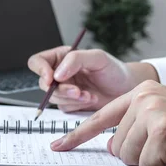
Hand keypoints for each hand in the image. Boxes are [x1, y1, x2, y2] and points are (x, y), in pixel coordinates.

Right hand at [27, 47, 158, 111]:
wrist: (128, 90)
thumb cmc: (115, 70)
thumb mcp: (97, 58)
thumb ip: (75, 60)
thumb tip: (56, 74)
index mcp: (61, 57)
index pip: (38, 62)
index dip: (40, 70)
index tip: (51, 78)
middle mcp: (59, 73)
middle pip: (43, 83)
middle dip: (61, 90)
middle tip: (78, 91)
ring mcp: (63, 89)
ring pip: (53, 98)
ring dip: (71, 99)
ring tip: (89, 95)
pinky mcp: (69, 103)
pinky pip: (64, 107)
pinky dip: (77, 105)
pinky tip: (90, 99)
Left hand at [51, 80, 165, 165]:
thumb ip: (135, 127)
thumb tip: (111, 145)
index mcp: (143, 91)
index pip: (101, 116)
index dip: (77, 135)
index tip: (58, 146)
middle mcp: (144, 97)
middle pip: (115, 144)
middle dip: (139, 155)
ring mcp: (153, 113)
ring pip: (127, 156)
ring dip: (151, 161)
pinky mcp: (162, 132)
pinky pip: (146, 165)